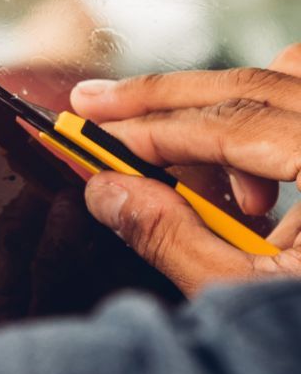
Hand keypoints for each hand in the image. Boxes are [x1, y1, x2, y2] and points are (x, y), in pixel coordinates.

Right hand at [70, 44, 300, 293]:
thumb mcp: (250, 295)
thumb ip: (171, 236)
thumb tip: (105, 191)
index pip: (227, 123)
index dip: (149, 130)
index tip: (92, 137)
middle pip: (248, 83)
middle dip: (161, 96)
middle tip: (92, 103)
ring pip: (283, 79)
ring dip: (220, 114)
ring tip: (204, 184)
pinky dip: (264, 124)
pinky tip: (255, 192)